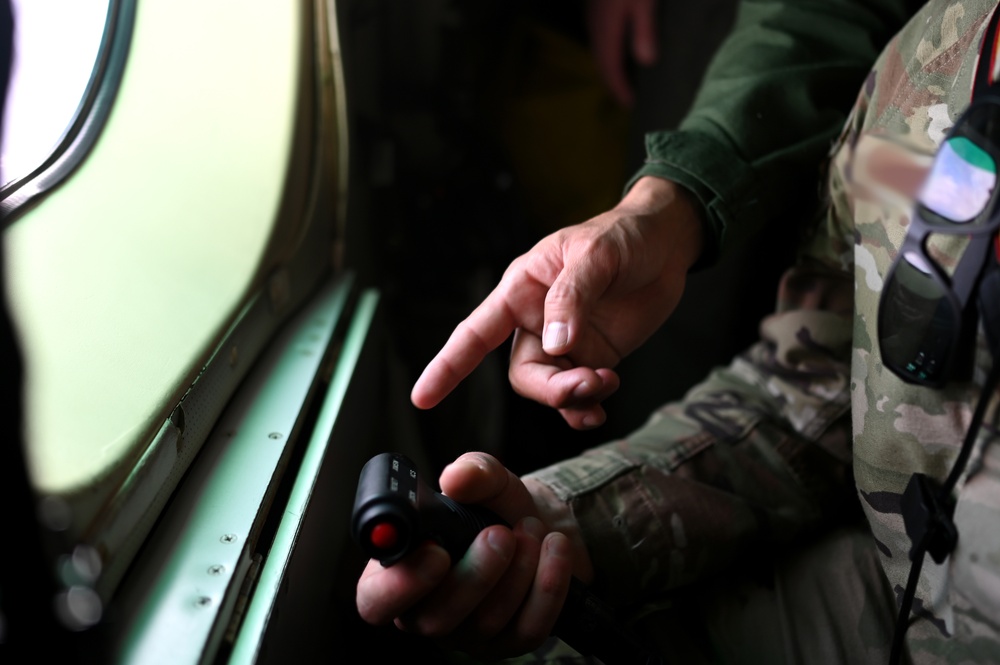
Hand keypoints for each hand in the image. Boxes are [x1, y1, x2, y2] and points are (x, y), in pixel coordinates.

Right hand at [355, 452, 591, 658]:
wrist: (542, 529)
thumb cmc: (496, 509)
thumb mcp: (485, 480)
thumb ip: (472, 472)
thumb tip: (458, 478)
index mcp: (400, 572)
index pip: (375, 599)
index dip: (399, 585)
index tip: (436, 552)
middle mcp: (427, 611)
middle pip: (435, 620)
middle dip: (475, 574)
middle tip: (500, 533)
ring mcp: (469, 634)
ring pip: (486, 623)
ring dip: (518, 571)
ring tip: (532, 528)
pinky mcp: (511, 643)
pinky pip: (529, 629)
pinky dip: (548, 586)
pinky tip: (555, 549)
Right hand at [411, 177, 703, 428]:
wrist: (668, 243)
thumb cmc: (623, 234)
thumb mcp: (596, 255)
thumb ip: (572, 298)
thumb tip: (554, 345)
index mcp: (521, 290)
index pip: (474, 333)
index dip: (447, 366)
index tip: (423, 397)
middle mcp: (535, 320)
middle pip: (523, 373)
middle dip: (551, 388)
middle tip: (589, 382)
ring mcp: (564, 342)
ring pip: (550, 387)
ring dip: (574, 397)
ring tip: (607, 384)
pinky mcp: (593, 356)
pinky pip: (577, 394)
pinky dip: (585, 406)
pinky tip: (600, 406)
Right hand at [585, 0, 658, 107]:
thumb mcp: (644, 2)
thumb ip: (644, 29)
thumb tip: (647, 62)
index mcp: (607, 30)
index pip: (611, 68)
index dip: (620, 88)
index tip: (631, 105)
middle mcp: (596, 27)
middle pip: (601, 63)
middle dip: (613, 83)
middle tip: (627, 98)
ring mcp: (593, 17)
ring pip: (598, 51)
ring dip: (609, 69)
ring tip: (623, 80)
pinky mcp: (596, 8)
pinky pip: (599, 39)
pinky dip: (607, 53)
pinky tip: (617, 51)